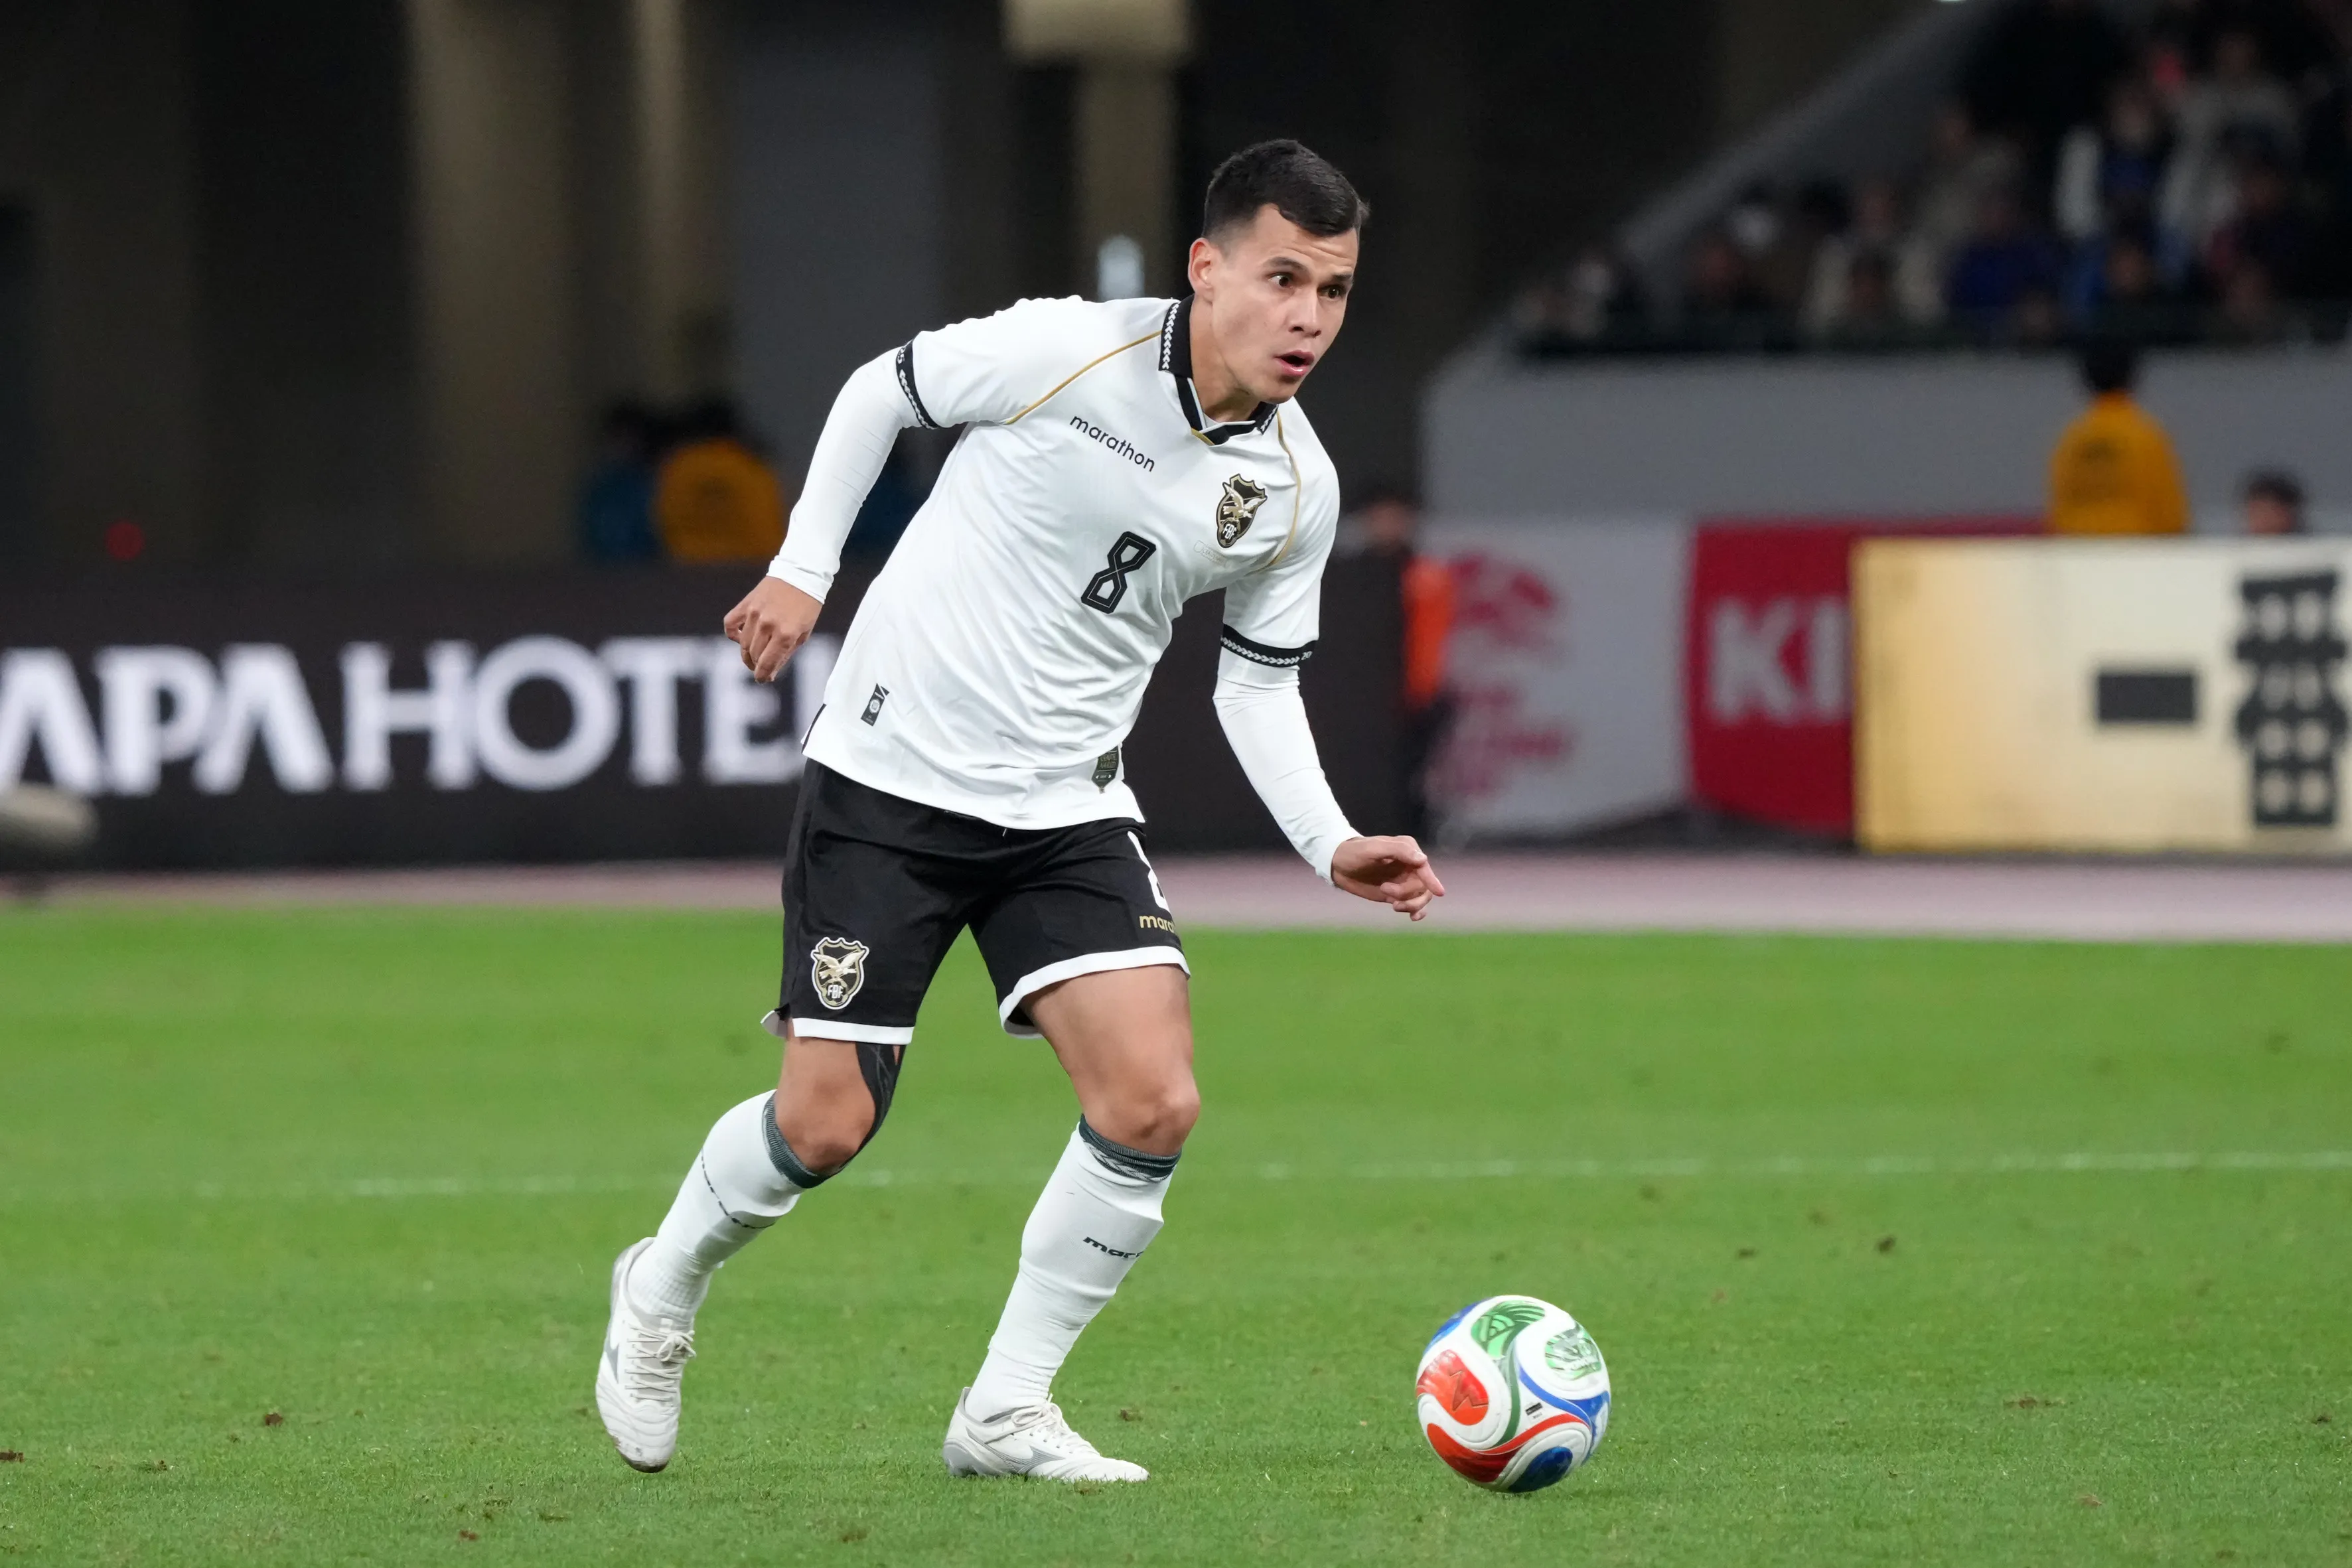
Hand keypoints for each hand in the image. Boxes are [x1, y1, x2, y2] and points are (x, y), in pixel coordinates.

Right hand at [723, 577, 823, 682]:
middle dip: (758, 665)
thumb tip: (770, 672)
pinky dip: (733, 635)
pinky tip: (741, 638)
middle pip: (754, 655)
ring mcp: (754, 613)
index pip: (766, 664)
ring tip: (756, 654)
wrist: (802, 574)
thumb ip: (786, 654)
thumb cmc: (807, 605)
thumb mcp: (804, 633)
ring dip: (748, 653)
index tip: (763, 679)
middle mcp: (768, 625)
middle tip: (763, 666)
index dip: (763, 676)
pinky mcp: (746, 604)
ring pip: (743, 644)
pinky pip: (730, 624)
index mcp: (786, 634)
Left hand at [1330, 835, 1445, 920]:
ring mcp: (1405, 880)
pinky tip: (1413, 917)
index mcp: (1408, 850)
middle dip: (1408, 893)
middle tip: (1386, 890)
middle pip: (1424, 886)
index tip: (1438, 892)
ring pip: (1421, 897)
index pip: (1424, 868)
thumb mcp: (1374, 849)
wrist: (1338, 865)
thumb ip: (1398, 851)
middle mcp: (1410, 865)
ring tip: (1393, 905)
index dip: (1432, 880)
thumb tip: (1423, 860)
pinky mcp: (1397, 894)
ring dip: (1411, 904)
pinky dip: (1417, 912)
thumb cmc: (1354, 852)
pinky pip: (1414, 904)